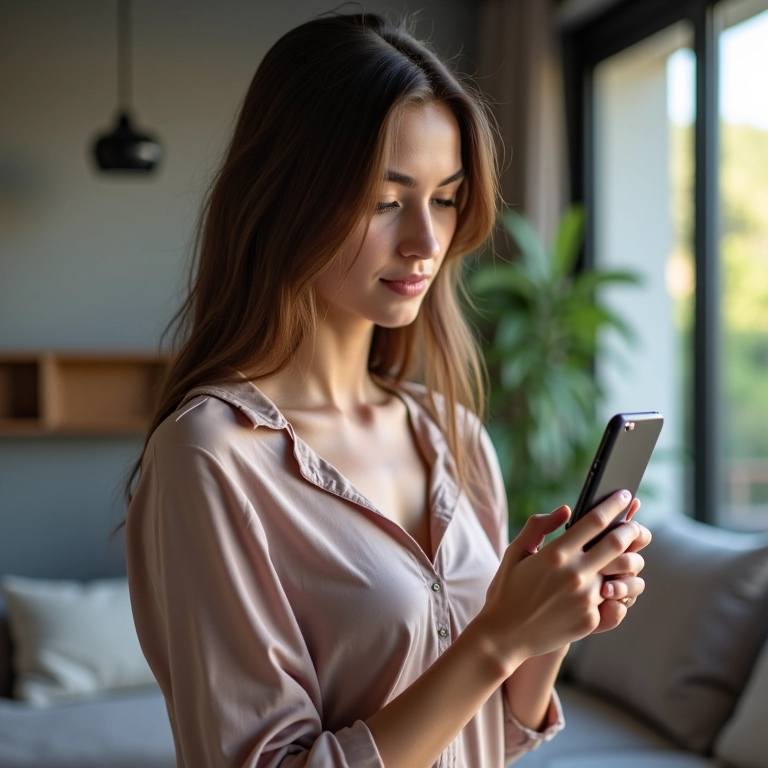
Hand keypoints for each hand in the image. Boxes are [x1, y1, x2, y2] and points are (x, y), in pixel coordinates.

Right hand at [473, 491, 643, 672]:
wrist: (504, 635)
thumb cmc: (507, 589)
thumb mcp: (515, 551)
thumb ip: (538, 525)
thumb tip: (566, 510)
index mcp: (555, 554)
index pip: (595, 522)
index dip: (614, 505)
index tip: (624, 494)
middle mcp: (574, 575)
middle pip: (617, 544)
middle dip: (631, 529)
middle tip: (635, 525)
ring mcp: (585, 599)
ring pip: (622, 573)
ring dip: (630, 561)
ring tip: (628, 556)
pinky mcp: (591, 620)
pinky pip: (614, 600)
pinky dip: (616, 589)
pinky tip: (612, 585)